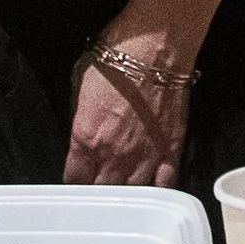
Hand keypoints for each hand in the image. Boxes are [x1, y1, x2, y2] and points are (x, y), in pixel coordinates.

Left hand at [64, 48, 187, 186]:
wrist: (155, 48)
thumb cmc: (116, 58)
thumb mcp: (79, 82)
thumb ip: (79, 117)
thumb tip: (81, 133)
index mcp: (86, 139)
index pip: (74, 180)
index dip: (73, 184)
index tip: (74, 182)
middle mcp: (113, 155)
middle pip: (101, 192)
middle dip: (96, 192)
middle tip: (97, 188)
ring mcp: (144, 158)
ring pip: (132, 195)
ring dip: (125, 195)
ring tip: (122, 194)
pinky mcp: (170, 152)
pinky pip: (164, 187)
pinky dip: (157, 191)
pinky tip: (151, 191)